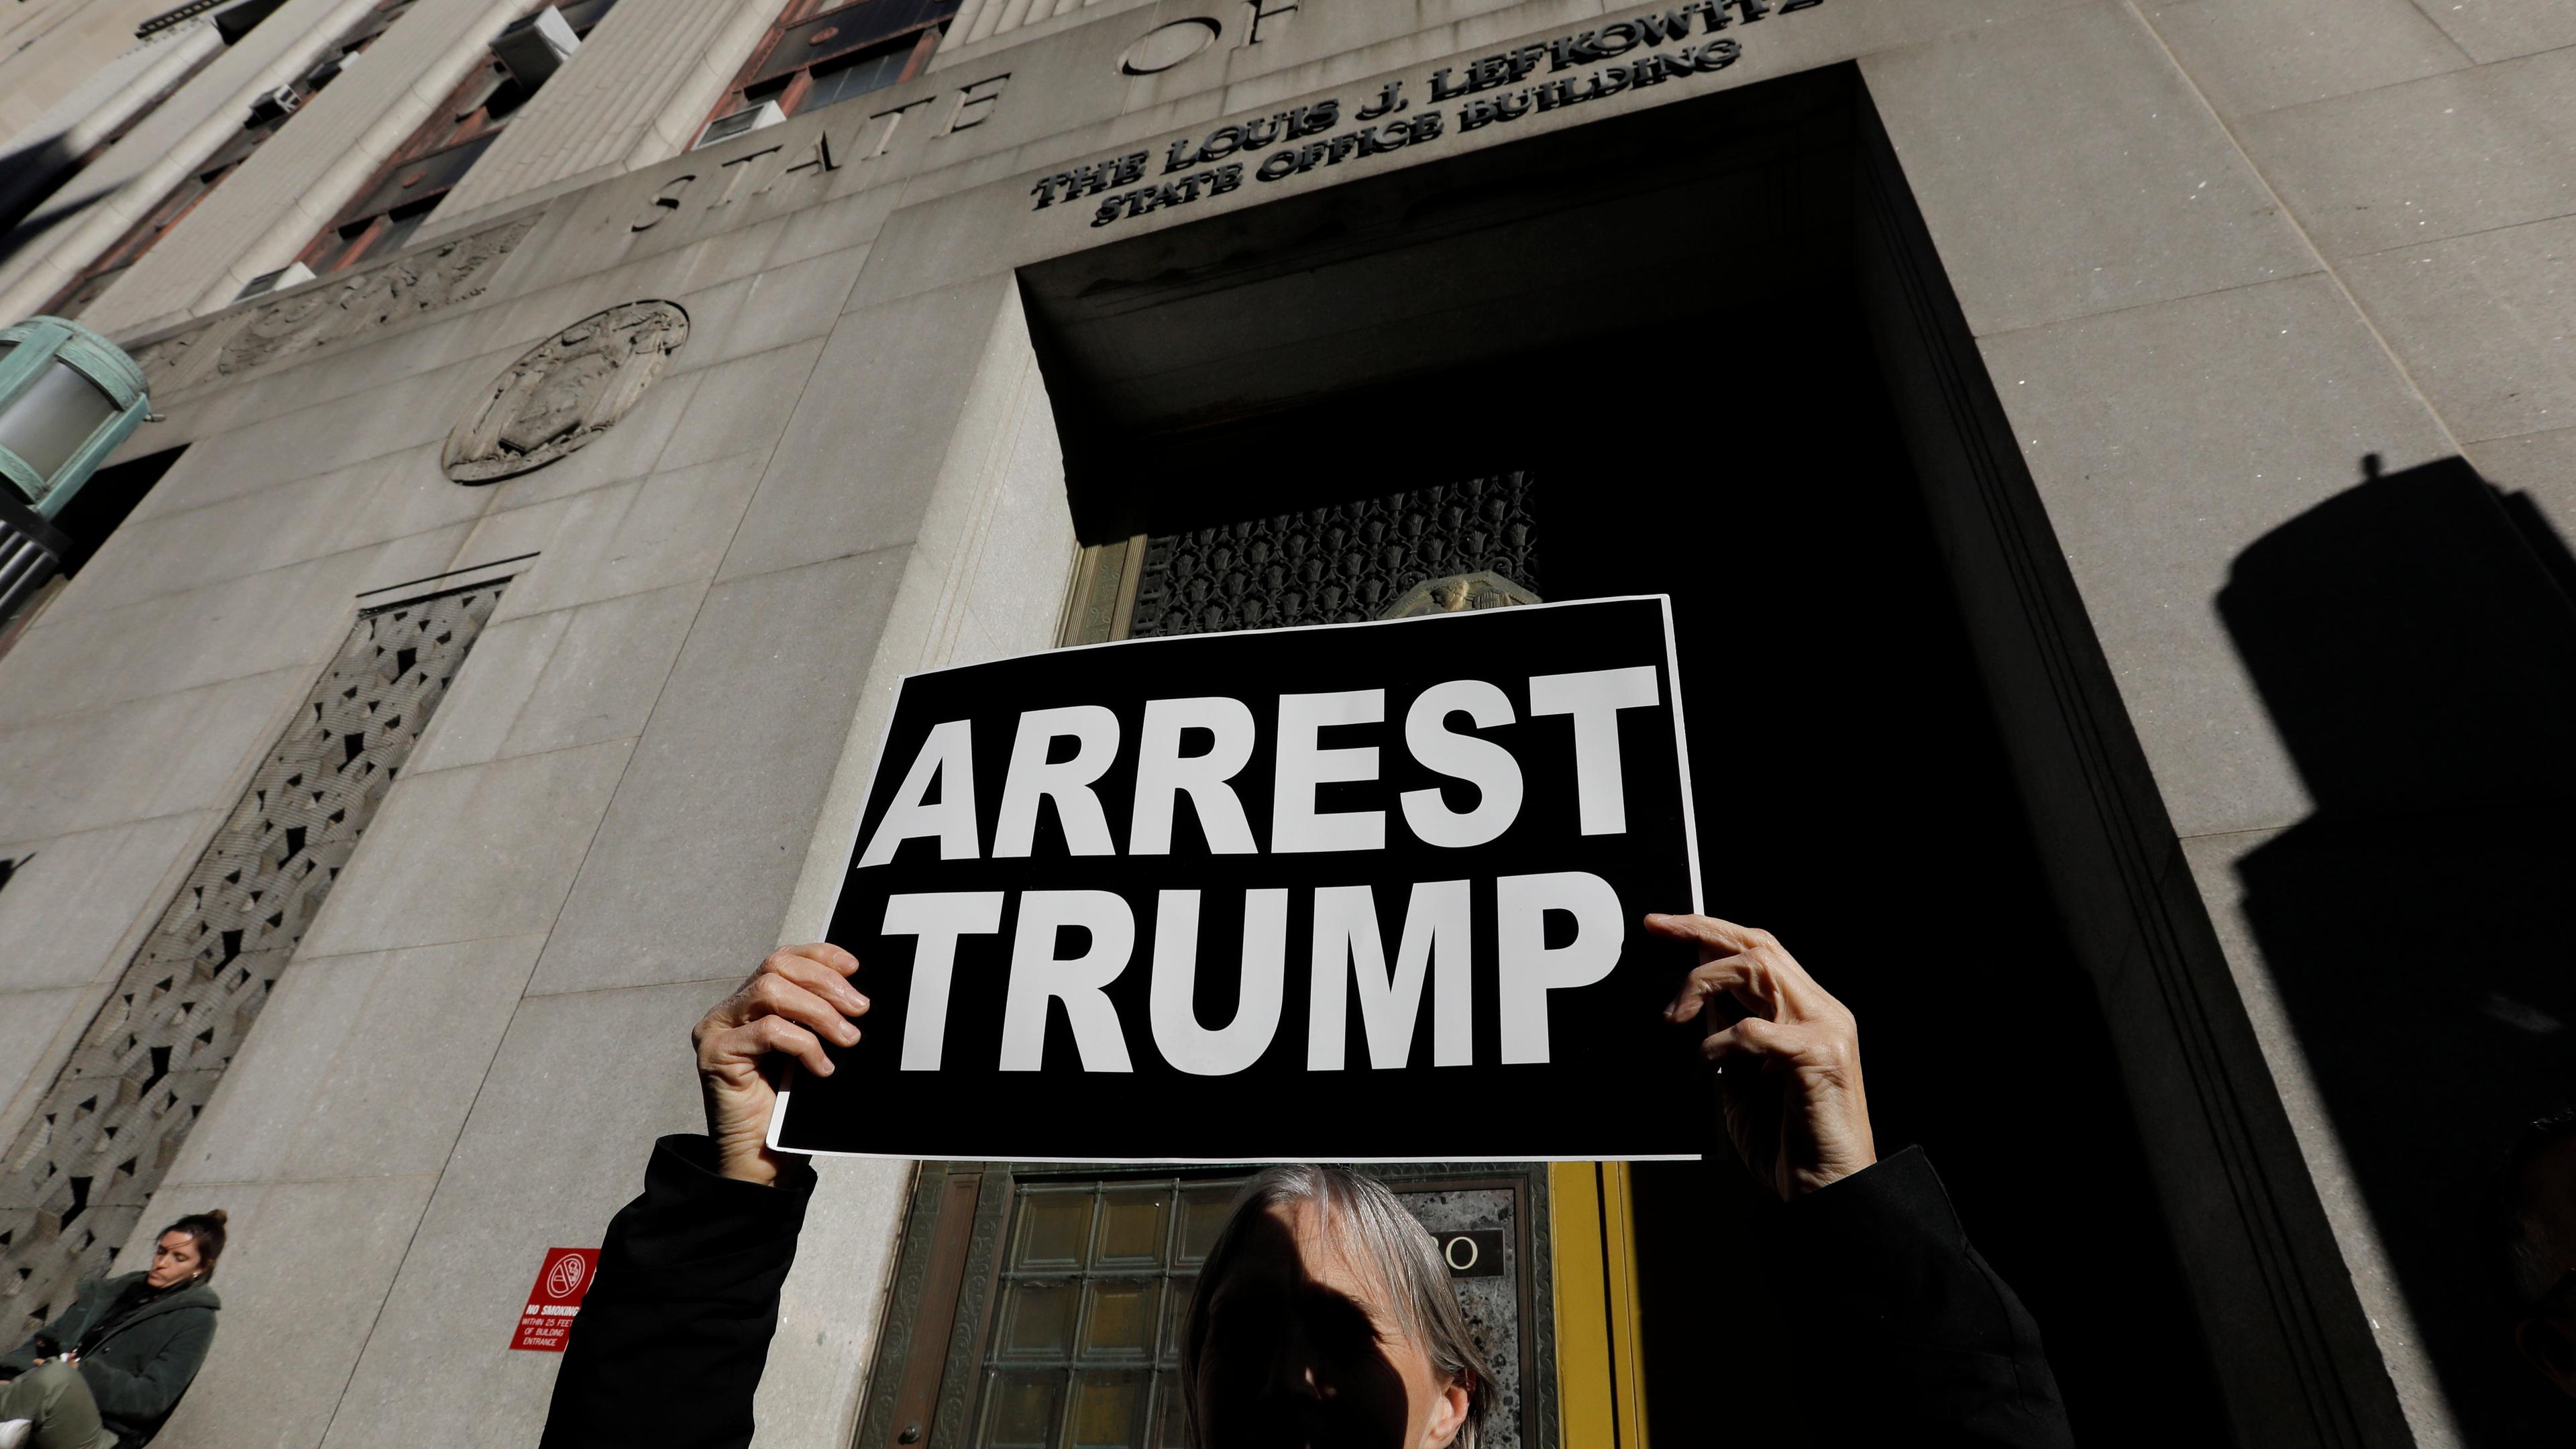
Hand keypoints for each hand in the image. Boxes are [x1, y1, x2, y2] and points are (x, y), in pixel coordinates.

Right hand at [692, 944, 866, 1184]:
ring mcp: (718, 1029)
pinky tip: (821, 1066)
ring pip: (771, 991)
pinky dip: (803, 1044)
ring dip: (818, 1011)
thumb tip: (858, 995)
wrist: (762, 1160)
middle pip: (777, 967)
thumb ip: (820, 1019)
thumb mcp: (812, 1051)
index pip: (783, 959)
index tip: (855, 968)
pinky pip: (768, 1031)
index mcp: (752, 1003)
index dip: (820, 956)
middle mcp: (730, 1010)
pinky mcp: (716, 1054)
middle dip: (826, 983)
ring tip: (847, 1038)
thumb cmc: (789, 1109)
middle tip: (859, 1009)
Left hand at [1647, 913, 1875, 1199]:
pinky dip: (1719, 1042)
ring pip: (1758, 968)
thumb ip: (1726, 1036)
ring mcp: (1825, 1029)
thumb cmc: (1786, 1142)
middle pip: (1758, 944)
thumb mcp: (1741, 1078)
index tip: (1663, 926)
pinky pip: (1754, 1030)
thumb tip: (1696, 999)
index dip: (1710, 932)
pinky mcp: (1820, 1056)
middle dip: (1701, 929)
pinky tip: (1708, 1064)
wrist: (1826, 1189)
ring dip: (1704, 982)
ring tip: (1676, 1015)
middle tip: (1656, 929)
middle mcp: (1821, 1010)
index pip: (1759, 950)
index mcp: (1805, 1012)